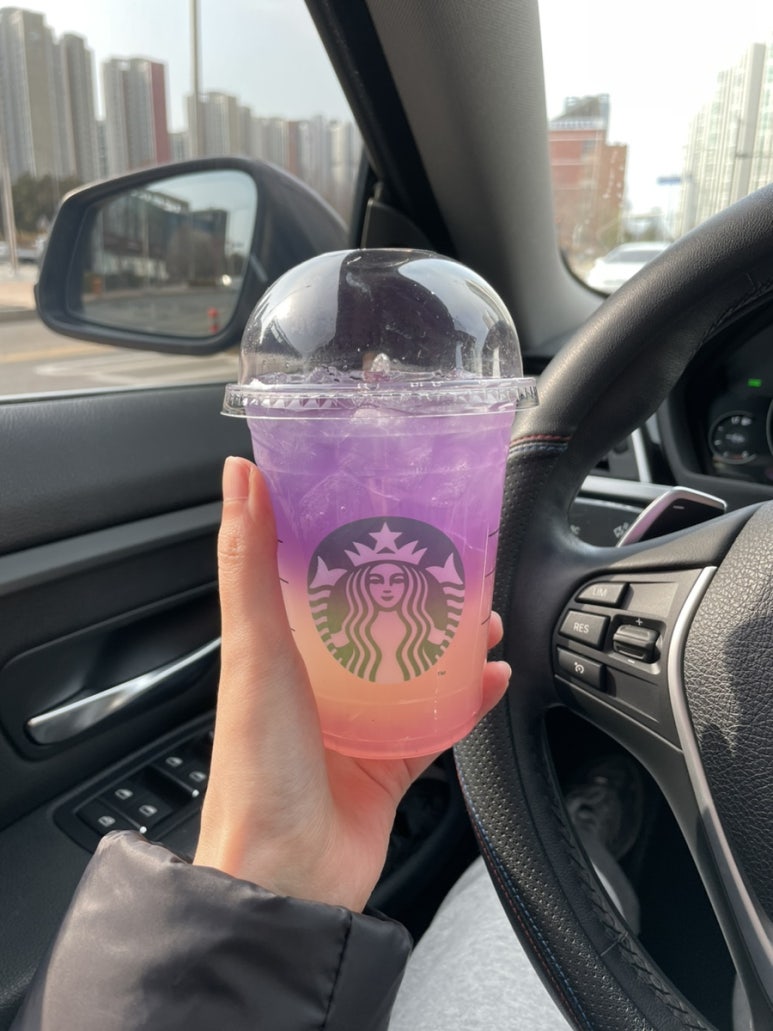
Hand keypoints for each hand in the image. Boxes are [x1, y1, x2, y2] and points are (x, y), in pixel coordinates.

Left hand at [194, 457, 510, 910]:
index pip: (314, 575)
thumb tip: (240, 475)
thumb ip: (248, 563)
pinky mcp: (390, 763)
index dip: (347, 538)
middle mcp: (317, 683)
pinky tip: (492, 677)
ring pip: (414, 665)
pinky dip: (468, 698)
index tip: (385, 503)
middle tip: (454, 557)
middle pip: (375, 618)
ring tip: (485, 612)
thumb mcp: (255, 650)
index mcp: (279, 649)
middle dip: (417, 587)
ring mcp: (356, 724)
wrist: (287, 881)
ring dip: (452, 637)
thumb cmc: (259, 770)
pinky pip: (439, 721)